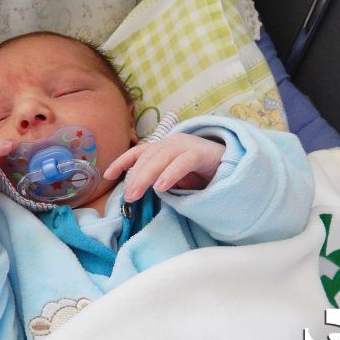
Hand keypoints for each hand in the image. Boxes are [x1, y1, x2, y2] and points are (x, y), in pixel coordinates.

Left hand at [104, 134, 225, 201]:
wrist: (231, 165)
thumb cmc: (199, 173)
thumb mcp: (173, 177)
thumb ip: (156, 179)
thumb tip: (134, 190)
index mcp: (163, 147)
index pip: (138, 152)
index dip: (122, 162)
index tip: (107, 175)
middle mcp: (172, 142)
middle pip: (147, 157)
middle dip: (134, 177)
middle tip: (128, 196)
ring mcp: (187, 145)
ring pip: (161, 158)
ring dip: (146, 177)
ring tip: (136, 194)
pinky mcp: (201, 153)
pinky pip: (183, 162)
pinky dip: (170, 174)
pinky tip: (161, 187)